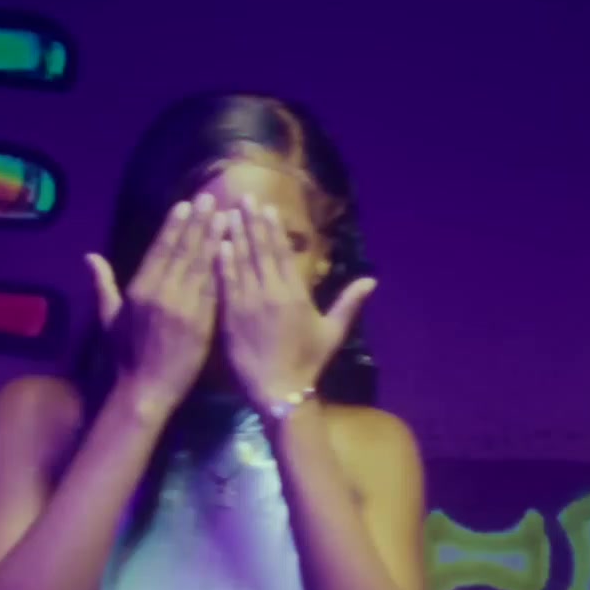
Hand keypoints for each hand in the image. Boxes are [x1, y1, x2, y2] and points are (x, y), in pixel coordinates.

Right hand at [87, 195, 221, 414]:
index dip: (174, 225)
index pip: (160, 249)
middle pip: (183, 250)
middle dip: (198, 222)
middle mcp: (161, 293)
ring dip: (215, 237)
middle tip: (211, 198)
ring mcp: (183, 306)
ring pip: (201, 264)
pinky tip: (233, 249)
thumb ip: (103, 285)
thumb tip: (89, 257)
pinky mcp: (202, 321)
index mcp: (139, 289)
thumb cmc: (124, 355)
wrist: (145, 389)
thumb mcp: (109, 318)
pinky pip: (214, 287)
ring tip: (226, 214)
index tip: (186, 204)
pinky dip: (224, 266)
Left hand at [217, 196, 374, 409]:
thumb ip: (349, 303)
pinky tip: (218, 243)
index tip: (266, 208)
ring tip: (228, 212)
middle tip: (244, 198)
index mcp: (296, 293)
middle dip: (252, 222)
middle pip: (260, 249)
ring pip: (241, 261)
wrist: (280, 390)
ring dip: (235, 235)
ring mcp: (249, 303)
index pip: (282, 252)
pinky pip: (226, 283)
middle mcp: (272, 292)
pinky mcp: (232, 316)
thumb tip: (372, 280)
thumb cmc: (308, 363)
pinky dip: (222, 262)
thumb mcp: (332, 332)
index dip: (273, 228)